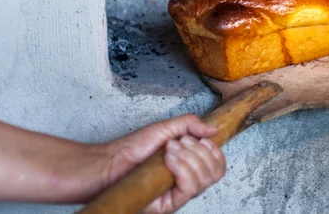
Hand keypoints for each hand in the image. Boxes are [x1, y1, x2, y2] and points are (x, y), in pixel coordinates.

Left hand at [101, 114, 226, 213]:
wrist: (110, 162)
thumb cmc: (133, 148)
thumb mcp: (165, 128)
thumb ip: (191, 124)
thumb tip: (215, 129)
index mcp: (191, 166)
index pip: (218, 165)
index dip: (215, 151)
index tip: (202, 138)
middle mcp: (187, 182)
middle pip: (215, 172)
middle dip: (201, 152)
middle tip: (180, 143)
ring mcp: (178, 194)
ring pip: (204, 180)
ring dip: (190, 159)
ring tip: (170, 150)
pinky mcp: (169, 204)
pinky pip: (189, 189)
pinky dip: (183, 169)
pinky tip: (170, 160)